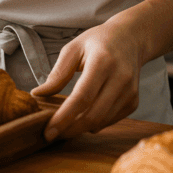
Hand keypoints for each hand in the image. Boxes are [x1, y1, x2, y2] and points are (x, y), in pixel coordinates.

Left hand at [30, 20, 143, 140]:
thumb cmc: (98, 42)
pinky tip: (84, 115)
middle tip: (52, 134)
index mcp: (103, 61)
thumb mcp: (73, 49)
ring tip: (65, 124)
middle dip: (70, 129)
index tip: (48, 131)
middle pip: (93, 115)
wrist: (130, 38)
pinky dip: (95, 123)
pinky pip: (111, 120)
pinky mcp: (134, 101)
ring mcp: (130, 91)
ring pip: (102, 121)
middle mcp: (120, 78)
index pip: (82, 97)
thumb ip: (57, 74)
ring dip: (81, 128)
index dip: (64, 118)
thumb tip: (38, 94)